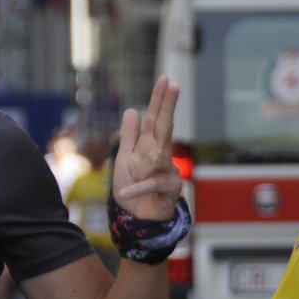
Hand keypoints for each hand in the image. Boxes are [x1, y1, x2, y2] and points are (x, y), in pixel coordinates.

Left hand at [112, 76, 181, 219]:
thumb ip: (129, 136)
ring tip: (137, 172)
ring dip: (143, 166)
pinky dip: (136, 189)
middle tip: (174, 85)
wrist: (138, 219)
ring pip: (156, 157)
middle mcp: (162, 155)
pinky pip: (149, 185)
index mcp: (150, 146)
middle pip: (165, 126)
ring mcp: (168, 171)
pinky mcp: (169, 189)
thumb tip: (132, 110)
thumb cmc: (133, 188)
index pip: (155, 119)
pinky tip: (124, 191)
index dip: (160, 100)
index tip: (166, 80)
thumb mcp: (124, 159)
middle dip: (168, 106)